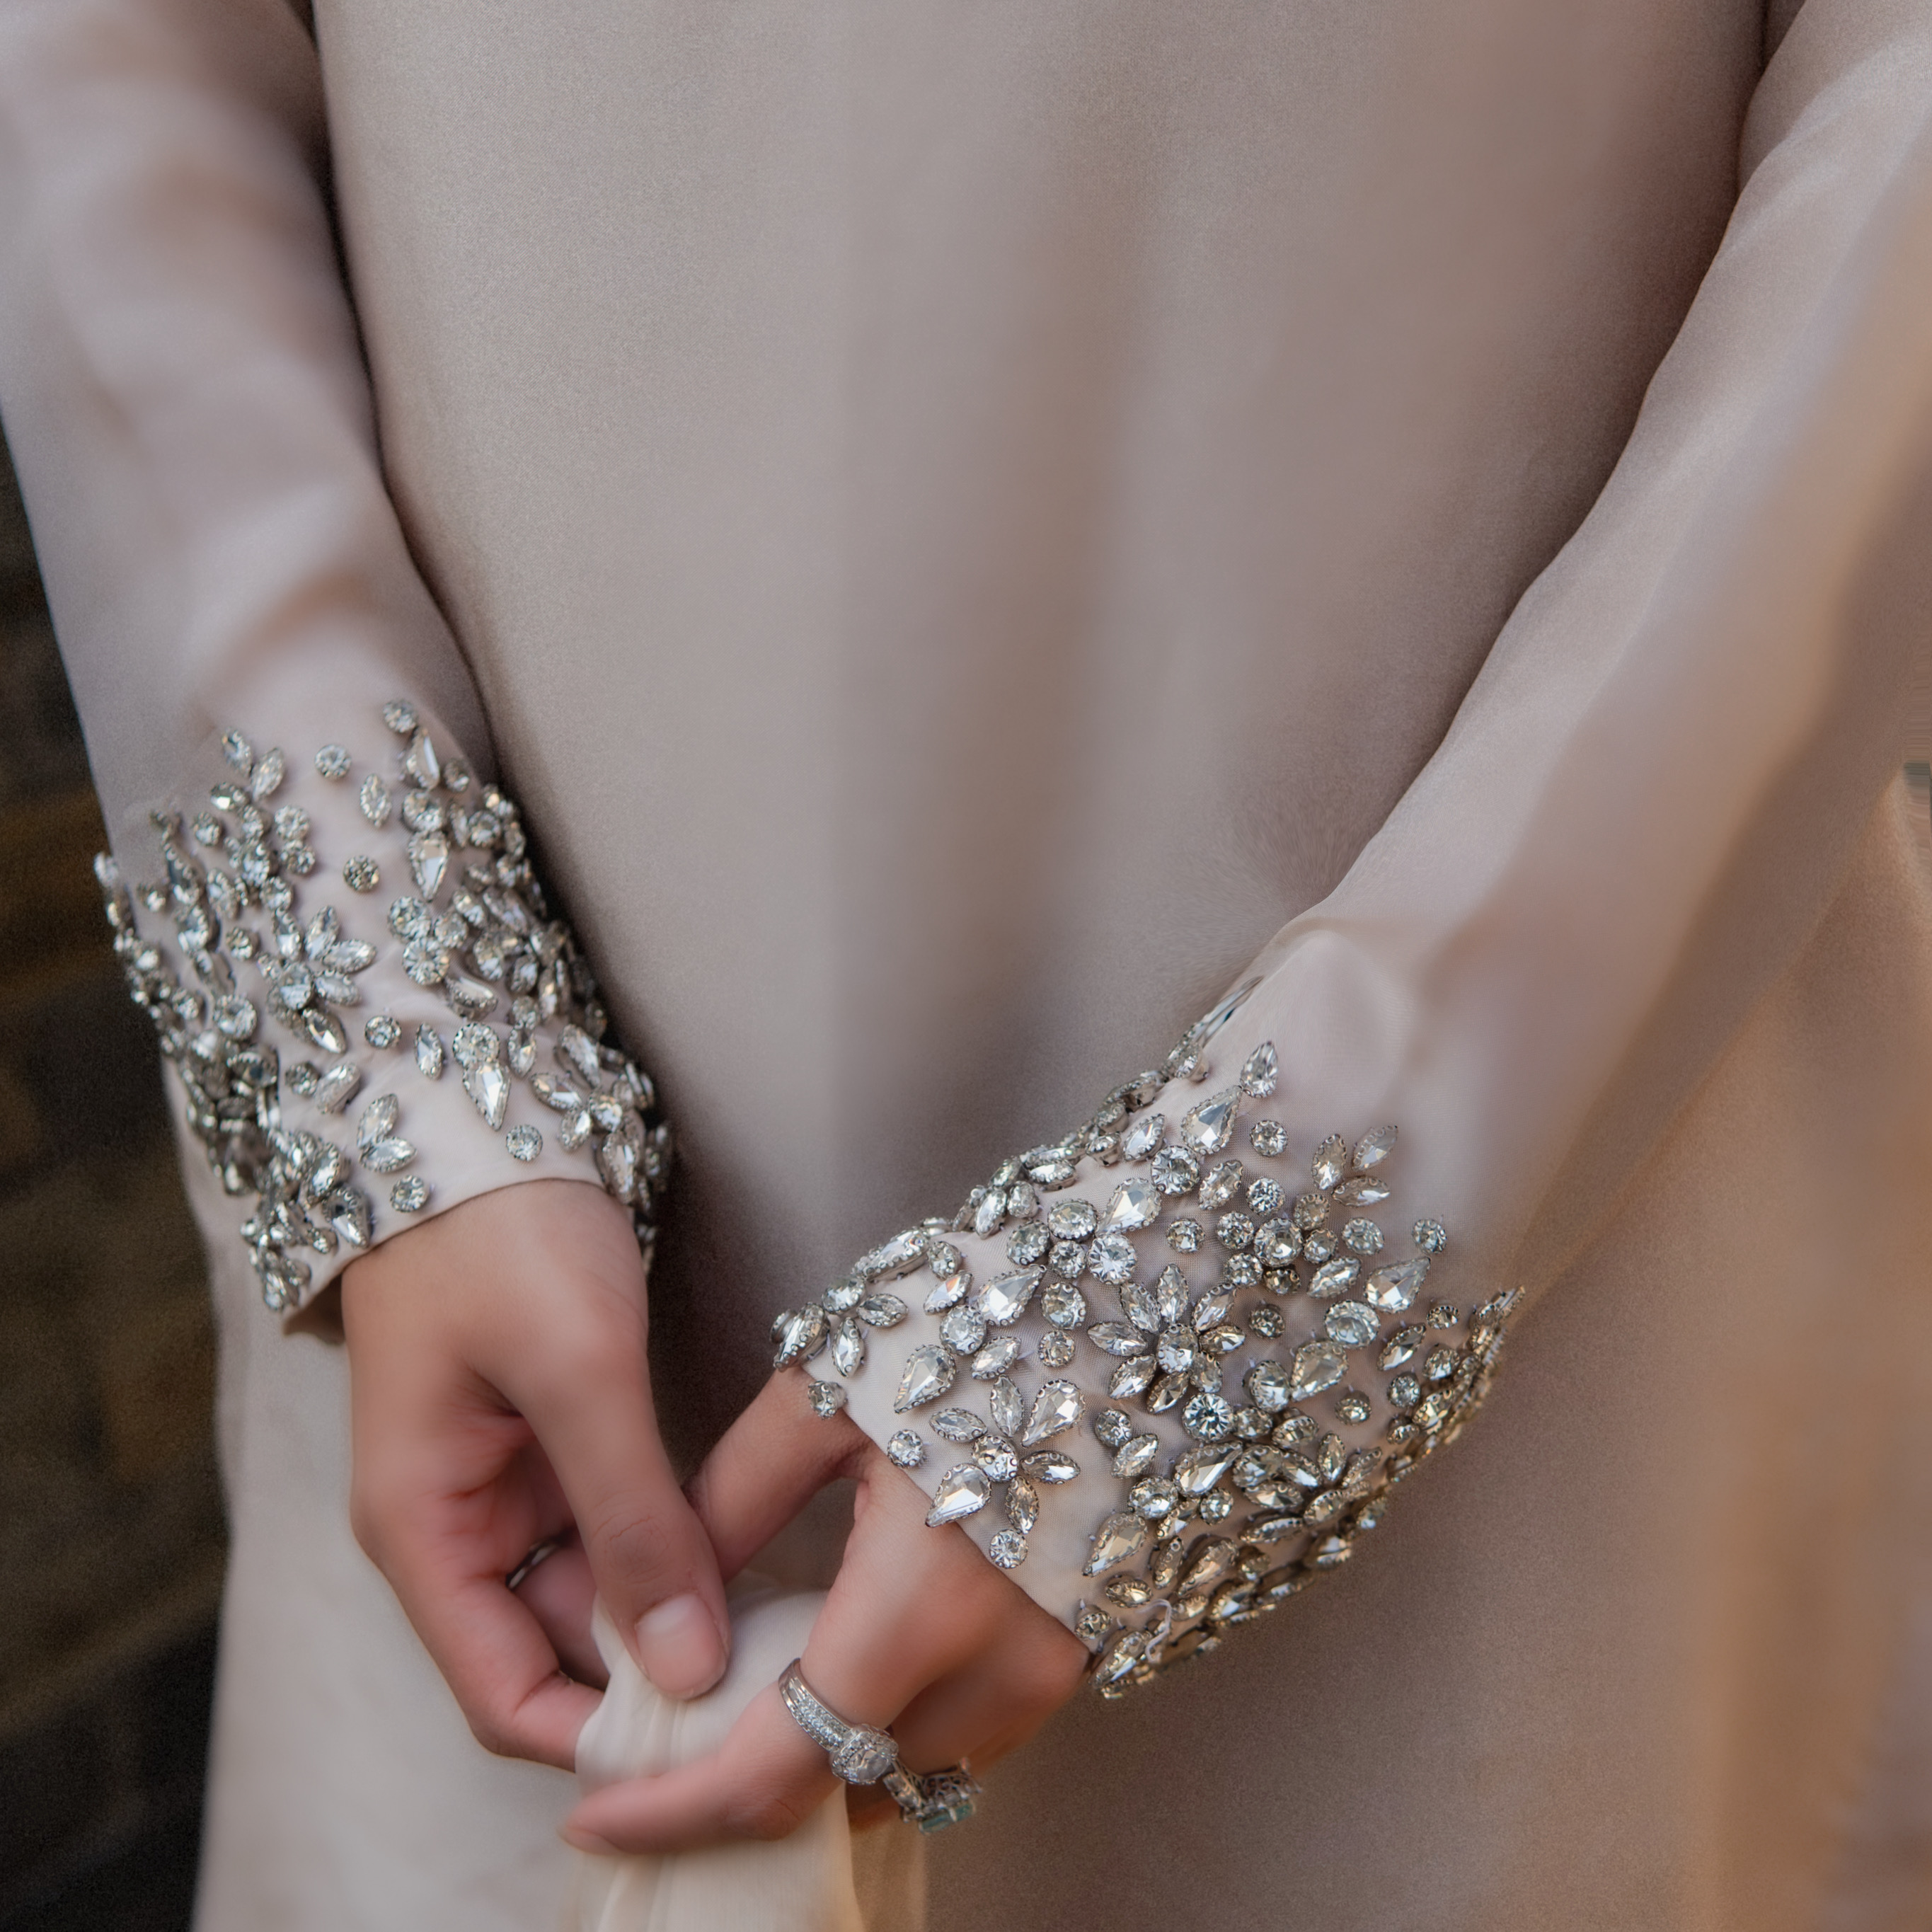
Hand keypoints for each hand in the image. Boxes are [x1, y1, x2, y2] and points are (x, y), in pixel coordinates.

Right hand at [341, 1179, 730, 1766]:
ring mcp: (508, 1484)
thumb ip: (631, 1520)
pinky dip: (668, 1552)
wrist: (478, 1115)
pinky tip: (745, 1556)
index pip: (503, 1696)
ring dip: (670, 1613)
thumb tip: (683, 1666)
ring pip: (592, 1595)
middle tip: (775, 1677)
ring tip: (778, 1623)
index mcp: (423, 1529)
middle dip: (651, 1677)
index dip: (598, 1735)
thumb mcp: (577, 1372)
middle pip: (552, 1653)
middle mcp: (458, 1525)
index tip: (708, 1735)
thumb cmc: (503, 1235)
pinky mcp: (553, 1442)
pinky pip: (609, 1531)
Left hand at [562, 1373, 1088, 1850]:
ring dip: (818, 1755)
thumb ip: (729, 1500)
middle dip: (737, 1784)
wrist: (1146, 1311)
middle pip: (838, 1787)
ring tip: (744, 1690)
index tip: (597, 1809)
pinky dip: (887, 1725)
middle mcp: (997, 1669)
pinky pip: (960, 1735)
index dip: (672, 1809)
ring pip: (903, 1771)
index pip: (776, 1768)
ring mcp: (1050, 1674)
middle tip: (661, 1740)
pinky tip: (840, 1661)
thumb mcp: (831, 1390)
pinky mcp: (1078, 1657)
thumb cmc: (986, 1325)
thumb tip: (653, 1596)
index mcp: (923, 1603)